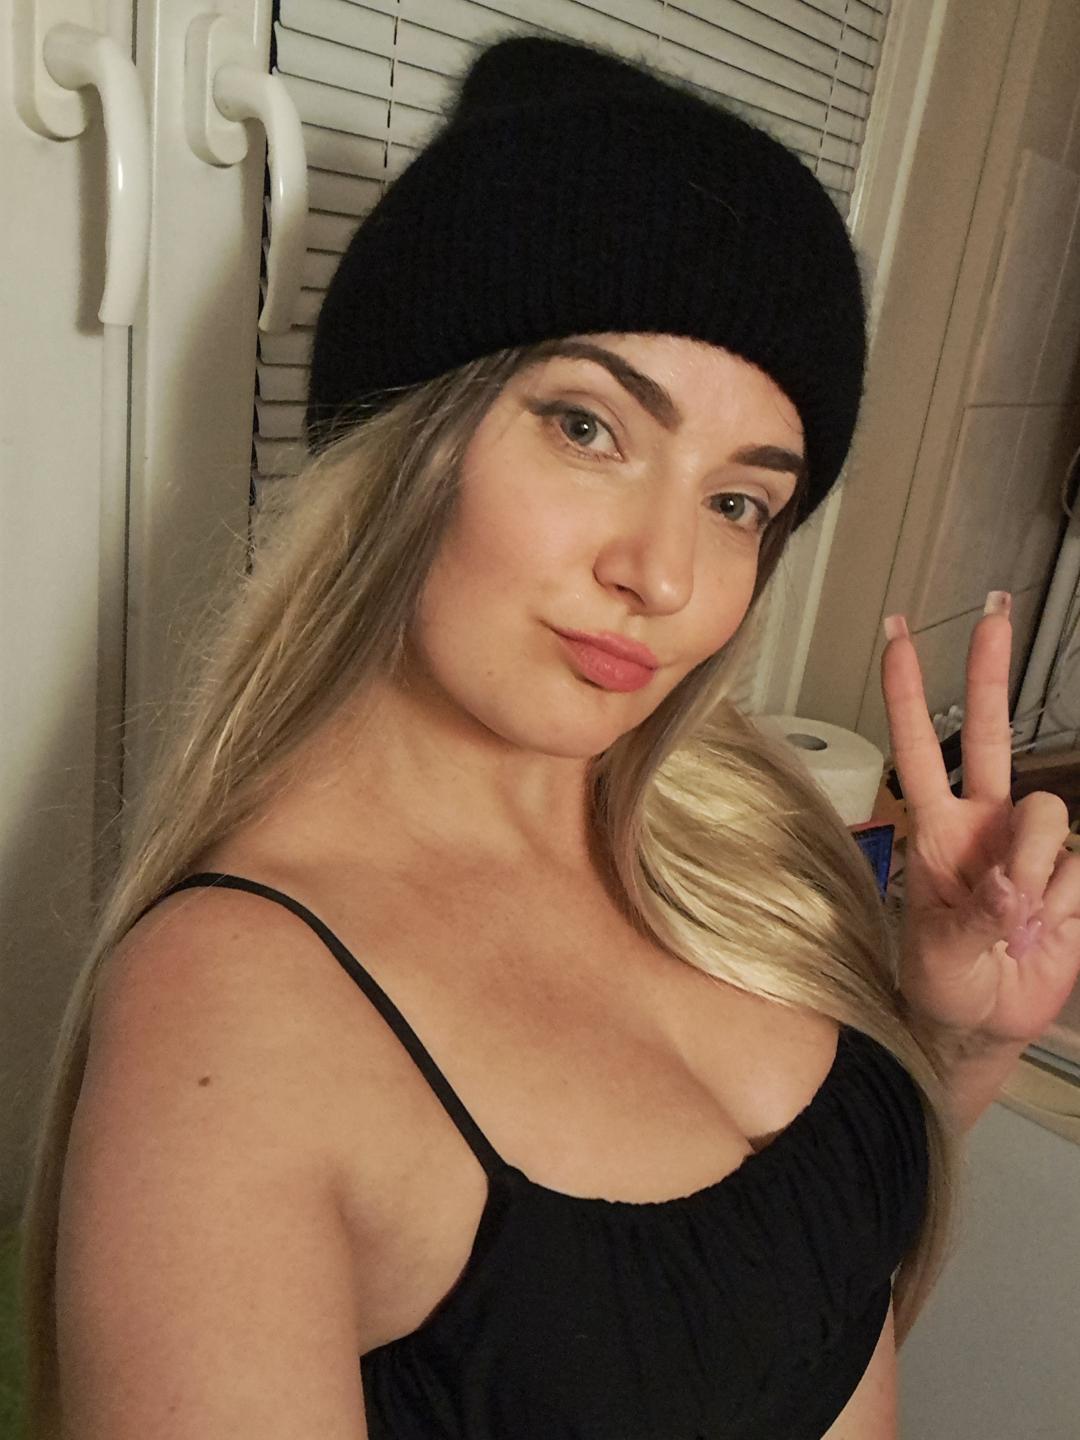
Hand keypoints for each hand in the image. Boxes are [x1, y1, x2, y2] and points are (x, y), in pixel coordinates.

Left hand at [880, 592, 1079, 1048]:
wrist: (983, 1023)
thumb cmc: (942, 984)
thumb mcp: (940, 956)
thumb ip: (975, 917)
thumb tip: (1013, 887)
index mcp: (936, 832)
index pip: (918, 749)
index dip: (906, 693)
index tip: (896, 637)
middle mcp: (984, 824)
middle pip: (992, 733)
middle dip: (989, 670)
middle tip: (993, 609)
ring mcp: (1031, 847)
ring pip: (1049, 815)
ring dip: (1037, 870)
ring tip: (1017, 922)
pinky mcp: (1072, 875)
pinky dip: (1066, 899)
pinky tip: (1047, 927)